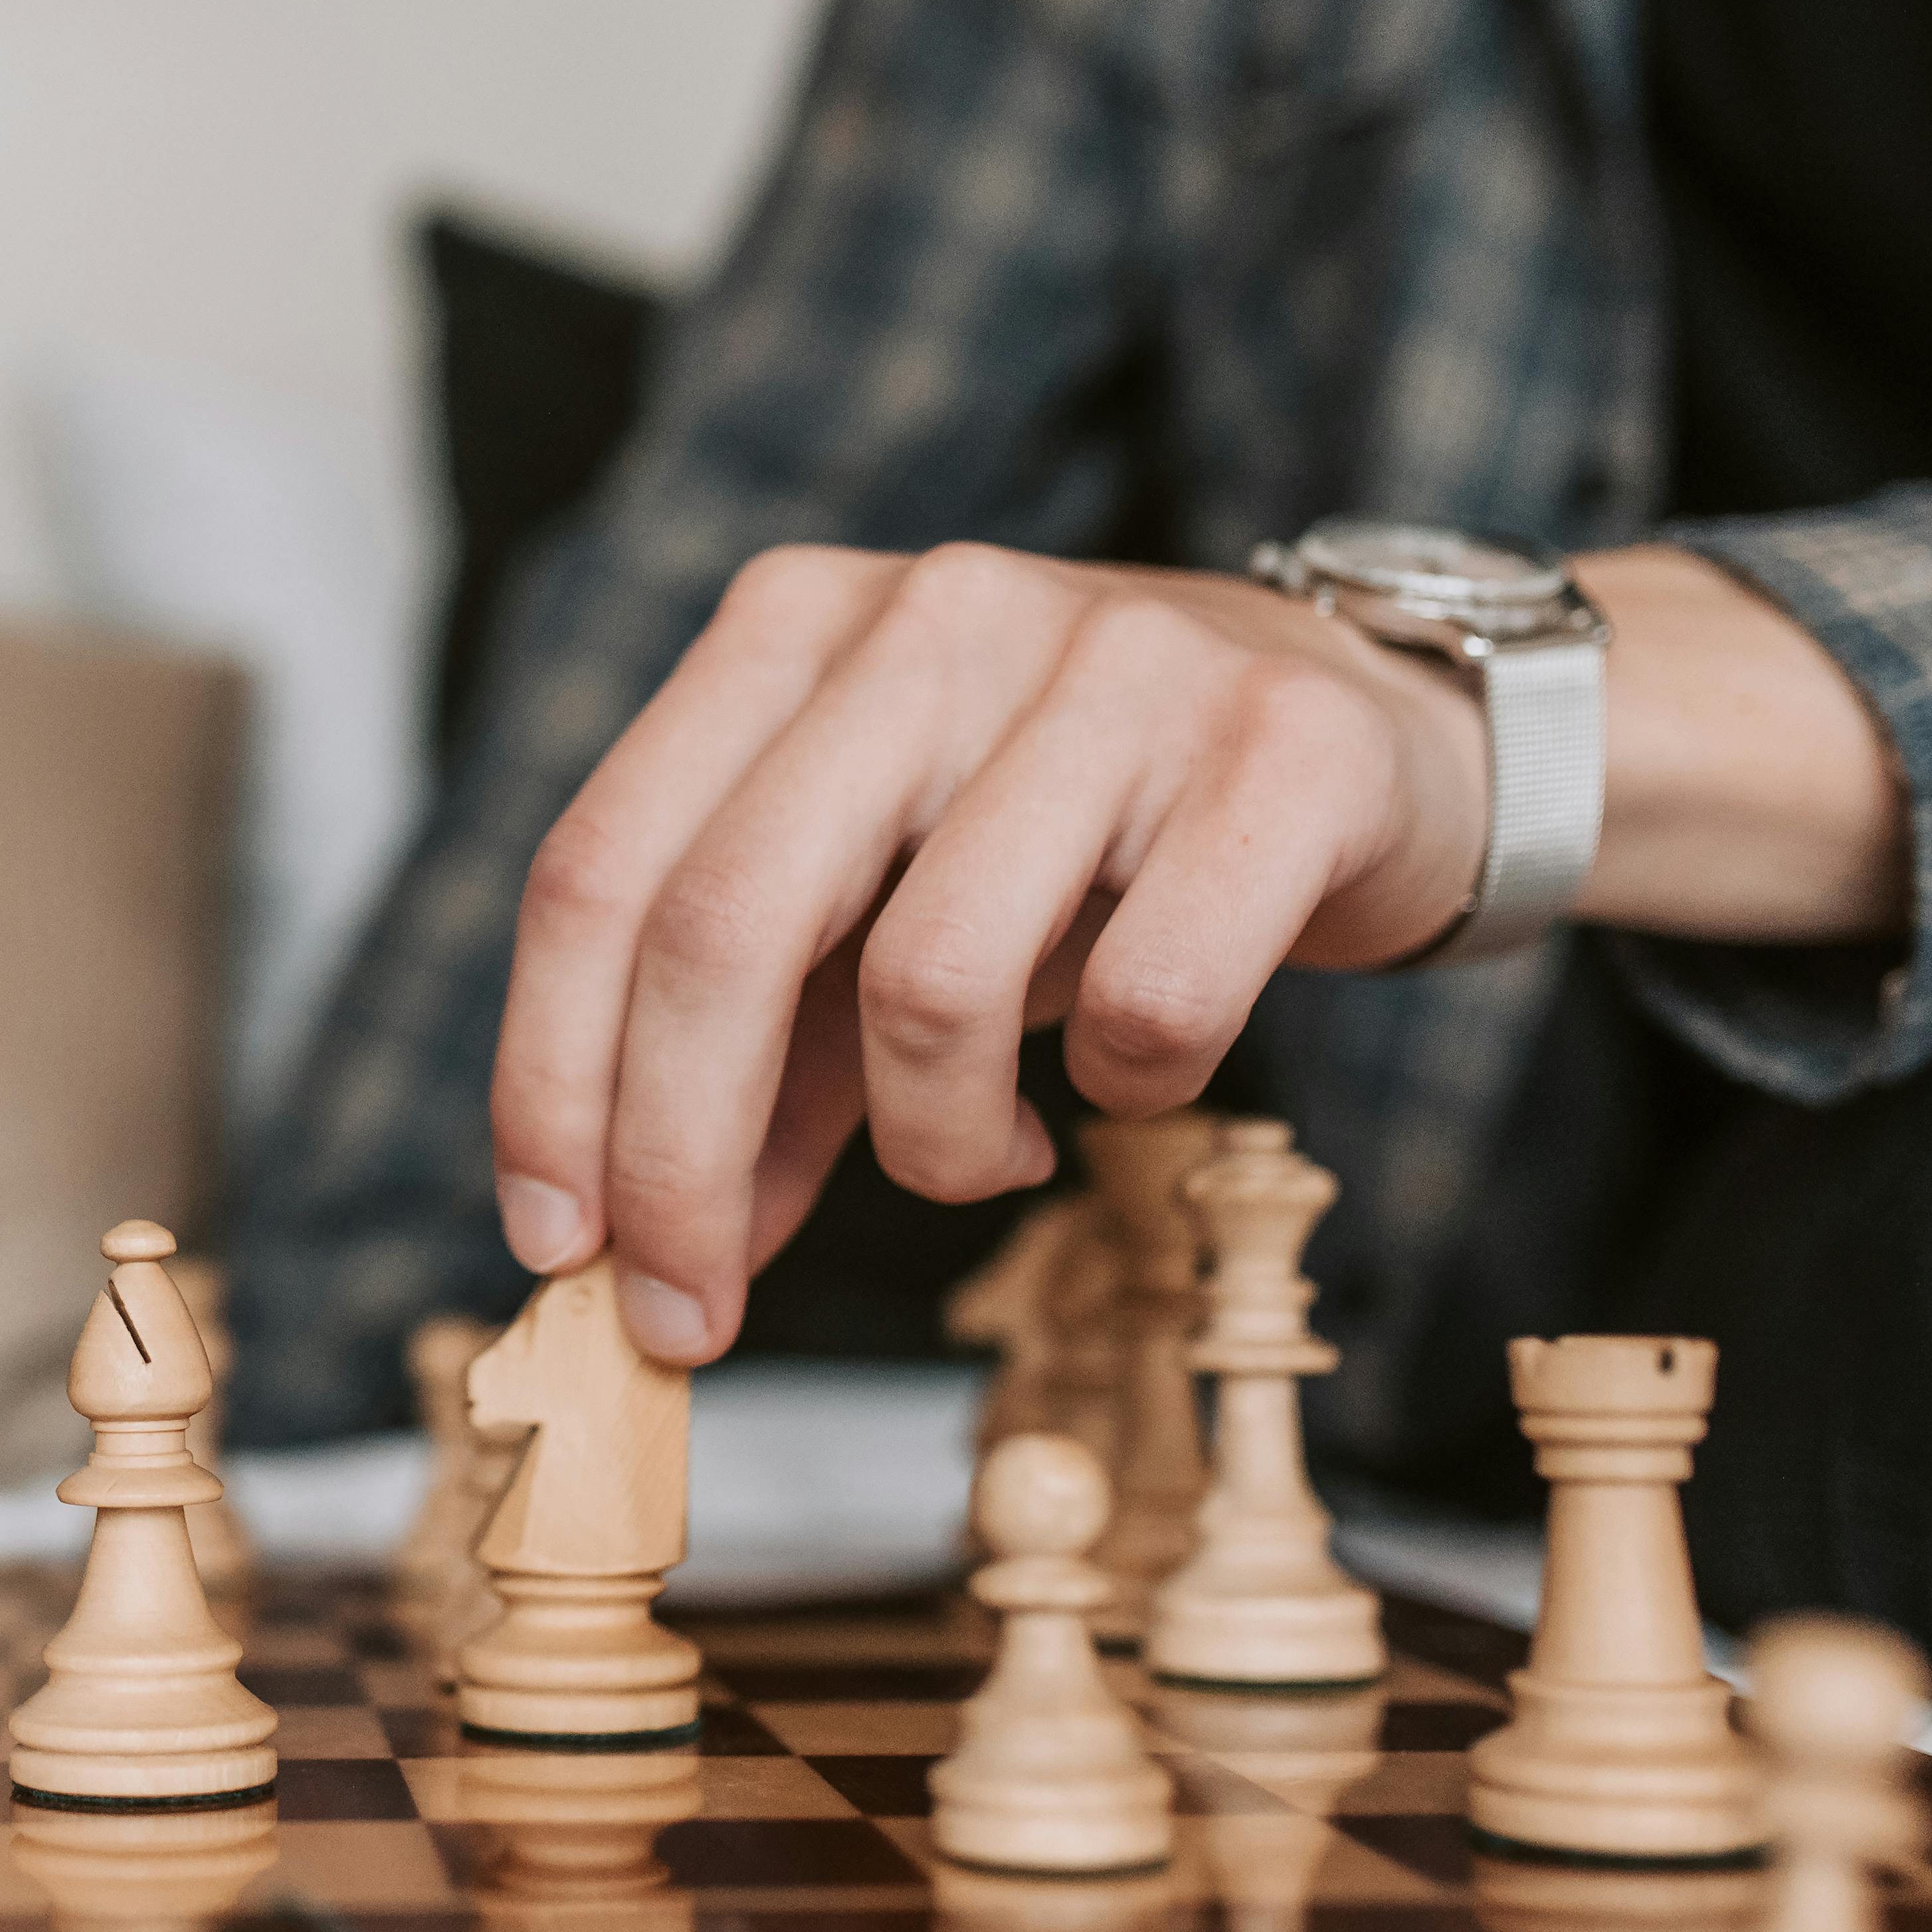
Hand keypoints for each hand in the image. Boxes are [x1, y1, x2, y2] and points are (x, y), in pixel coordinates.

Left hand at [492, 543, 1489, 1365]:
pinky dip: (1120, 1089)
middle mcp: (932, 616)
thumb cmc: (1091, 843)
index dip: (549, 1079)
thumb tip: (655, 1254)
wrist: (1382, 738)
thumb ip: (769, 1066)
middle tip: (689, 1315)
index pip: (601, 868)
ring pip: (930, 981)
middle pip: (722, 928)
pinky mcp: (1282, 749)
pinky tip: (1131, 1075)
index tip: (558, 1248)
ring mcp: (1112, 665)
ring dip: (933, 1142)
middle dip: (677, 1162)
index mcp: (792, 627)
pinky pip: (1147, 1000)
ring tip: (980, 1155)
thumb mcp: (889, 919)